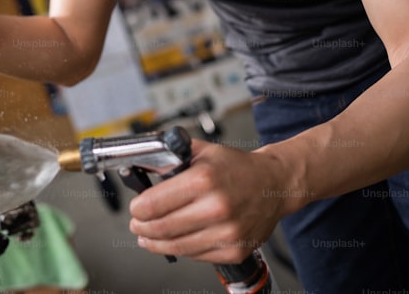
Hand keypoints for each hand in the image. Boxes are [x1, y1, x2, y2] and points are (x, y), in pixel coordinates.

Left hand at [127, 140, 290, 263]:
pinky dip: (182, 249)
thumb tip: (141, 168)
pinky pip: (197, 256)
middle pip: (161, 228)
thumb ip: (170, 159)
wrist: (274, 183)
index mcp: (204, 180)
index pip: (154, 203)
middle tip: (137, 224)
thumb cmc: (238, 168)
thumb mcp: (201, 152)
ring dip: (156, 243)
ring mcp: (227, 232)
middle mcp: (216, 207)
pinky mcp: (235, 250)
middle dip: (142, 227)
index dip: (137, 209)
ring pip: (177, 247)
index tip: (135, 209)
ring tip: (148, 236)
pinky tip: (178, 240)